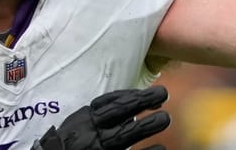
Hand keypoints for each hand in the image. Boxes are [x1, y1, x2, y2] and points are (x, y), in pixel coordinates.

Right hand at [34, 85, 170, 149]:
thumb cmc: (70, 140)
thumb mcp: (80, 123)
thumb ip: (100, 117)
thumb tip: (130, 112)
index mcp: (86, 118)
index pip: (109, 102)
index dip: (131, 95)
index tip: (149, 92)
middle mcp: (92, 131)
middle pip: (118, 113)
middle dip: (141, 102)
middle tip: (162, 93)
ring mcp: (100, 148)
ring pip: (125, 135)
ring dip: (146, 126)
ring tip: (165, 117)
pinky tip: (161, 148)